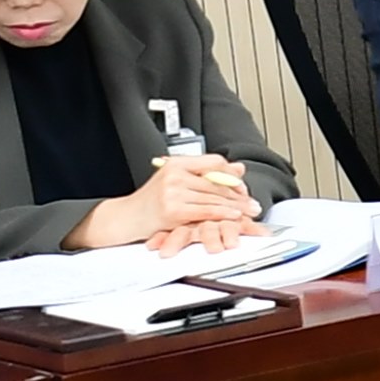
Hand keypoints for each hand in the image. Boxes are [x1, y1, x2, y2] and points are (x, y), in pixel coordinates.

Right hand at [76, 156, 258, 253]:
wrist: (126, 218)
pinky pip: (206, 210)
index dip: (231, 174)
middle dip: (239, 195)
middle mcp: (174, 174)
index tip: (242, 186)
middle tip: (254, 204)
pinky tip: (234, 217)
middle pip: (217, 182)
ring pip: (214, 198)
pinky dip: (223, 214)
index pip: (214, 162)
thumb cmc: (151, 201)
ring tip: (249, 212)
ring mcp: (172, 191)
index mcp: (176, 163)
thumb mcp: (177, 181)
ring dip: (236, 207)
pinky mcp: (172, 210)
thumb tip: (238, 167)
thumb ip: (206, 174)